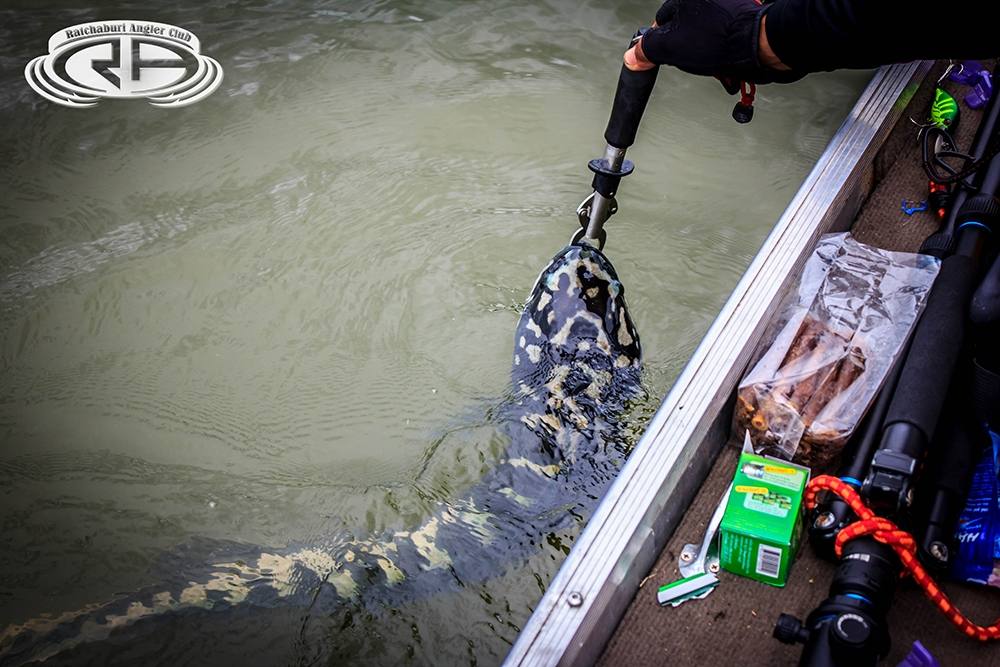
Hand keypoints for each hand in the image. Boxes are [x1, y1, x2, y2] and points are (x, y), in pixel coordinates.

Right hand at [623, 0, 800, 84]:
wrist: (760, 45)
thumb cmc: (720, 40)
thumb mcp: (670, 47)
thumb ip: (647, 49)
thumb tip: (634, 55)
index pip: (661, 21)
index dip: (661, 44)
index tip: (663, 57)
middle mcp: (709, 0)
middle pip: (685, 32)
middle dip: (687, 52)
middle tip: (693, 61)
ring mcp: (728, 10)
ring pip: (706, 40)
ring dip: (707, 58)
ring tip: (714, 65)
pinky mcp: (743, 23)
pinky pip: (725, 43)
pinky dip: (724, 57)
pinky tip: (727, 65)